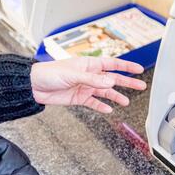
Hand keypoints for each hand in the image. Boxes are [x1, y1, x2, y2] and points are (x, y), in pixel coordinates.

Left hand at [31, 57, 146, 113]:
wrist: (33, 86)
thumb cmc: (50, 73)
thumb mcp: (73, 75)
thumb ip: (93, 80)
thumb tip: (112, 82)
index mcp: (89, 65)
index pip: (113, 64)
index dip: (126, 66)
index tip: (139, 69)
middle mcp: (90, 75)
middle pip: (113, 79)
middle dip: (128, 82)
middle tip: (141, 86)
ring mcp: (86, 87)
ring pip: (106, 92)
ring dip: (116, 96)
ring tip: (126, 102)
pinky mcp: (80, 98)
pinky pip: (94, 103)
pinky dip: (101, 107)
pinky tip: (109, 110)